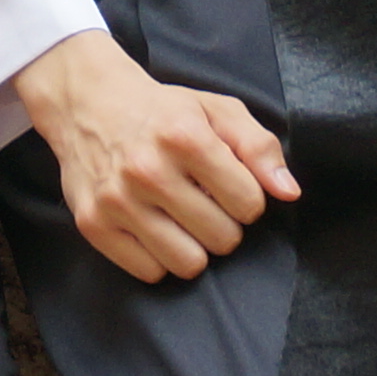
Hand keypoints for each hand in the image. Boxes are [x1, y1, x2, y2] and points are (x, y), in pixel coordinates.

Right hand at [16, 30, 297, 283]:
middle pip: (222, 238)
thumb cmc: (163, 111)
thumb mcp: (217, 110)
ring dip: (194, 247)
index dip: (247, 198)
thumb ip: (259, 147)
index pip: (249, 204)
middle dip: (223, 224)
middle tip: (204, 202)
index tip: (229, 186)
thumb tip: (288, 192)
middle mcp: (148, 169)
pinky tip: (154, 227)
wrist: (87, 103)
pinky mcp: (93, 225)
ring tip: (182, 219)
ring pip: (188, 264)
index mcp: (184, 136)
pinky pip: (150, 272)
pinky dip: (158, 256)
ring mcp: (117, 200)